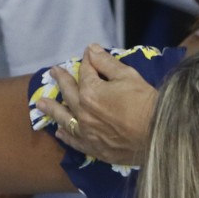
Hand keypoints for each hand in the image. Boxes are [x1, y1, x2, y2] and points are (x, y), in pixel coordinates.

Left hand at [38, 46, 157, 164]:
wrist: (158, 134)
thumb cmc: (145, 102)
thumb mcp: (128, 76)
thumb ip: (106, 63)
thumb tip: (91, 49)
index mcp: (90, 91)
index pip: (85, 72)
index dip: (87, 62)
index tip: (87, 56)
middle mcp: (82, 112)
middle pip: (69, 92)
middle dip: (61, 80)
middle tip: (54, 72)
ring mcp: (86, 132)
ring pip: (64, 118)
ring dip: (52, 109)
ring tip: (40, 104)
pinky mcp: (94, 148)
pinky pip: (74, 141)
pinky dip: (66, 135)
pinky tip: (60, 132)